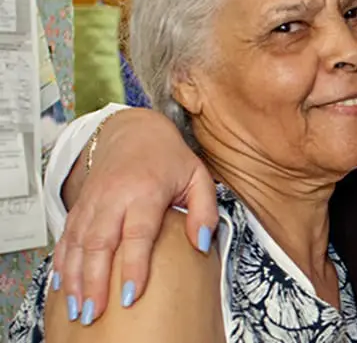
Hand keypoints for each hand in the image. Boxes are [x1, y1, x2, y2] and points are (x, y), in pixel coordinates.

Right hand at [50, 108, 217, 324]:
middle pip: (100, 242)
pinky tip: (64, 286)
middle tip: (96, 312)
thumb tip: (203, 244)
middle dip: (95, 280)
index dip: (133, 265)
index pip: (137, 232)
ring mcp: (93, 202)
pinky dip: (63, 263)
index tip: (130, 294)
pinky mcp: (80, 207)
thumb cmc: (170, 158)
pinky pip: (66, 237)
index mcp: (146, 190)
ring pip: (77, 243)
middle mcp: (114, 197)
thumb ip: (205, 210)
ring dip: (75, 278)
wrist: (133, 131)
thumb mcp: (198, 176)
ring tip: (79, 308)